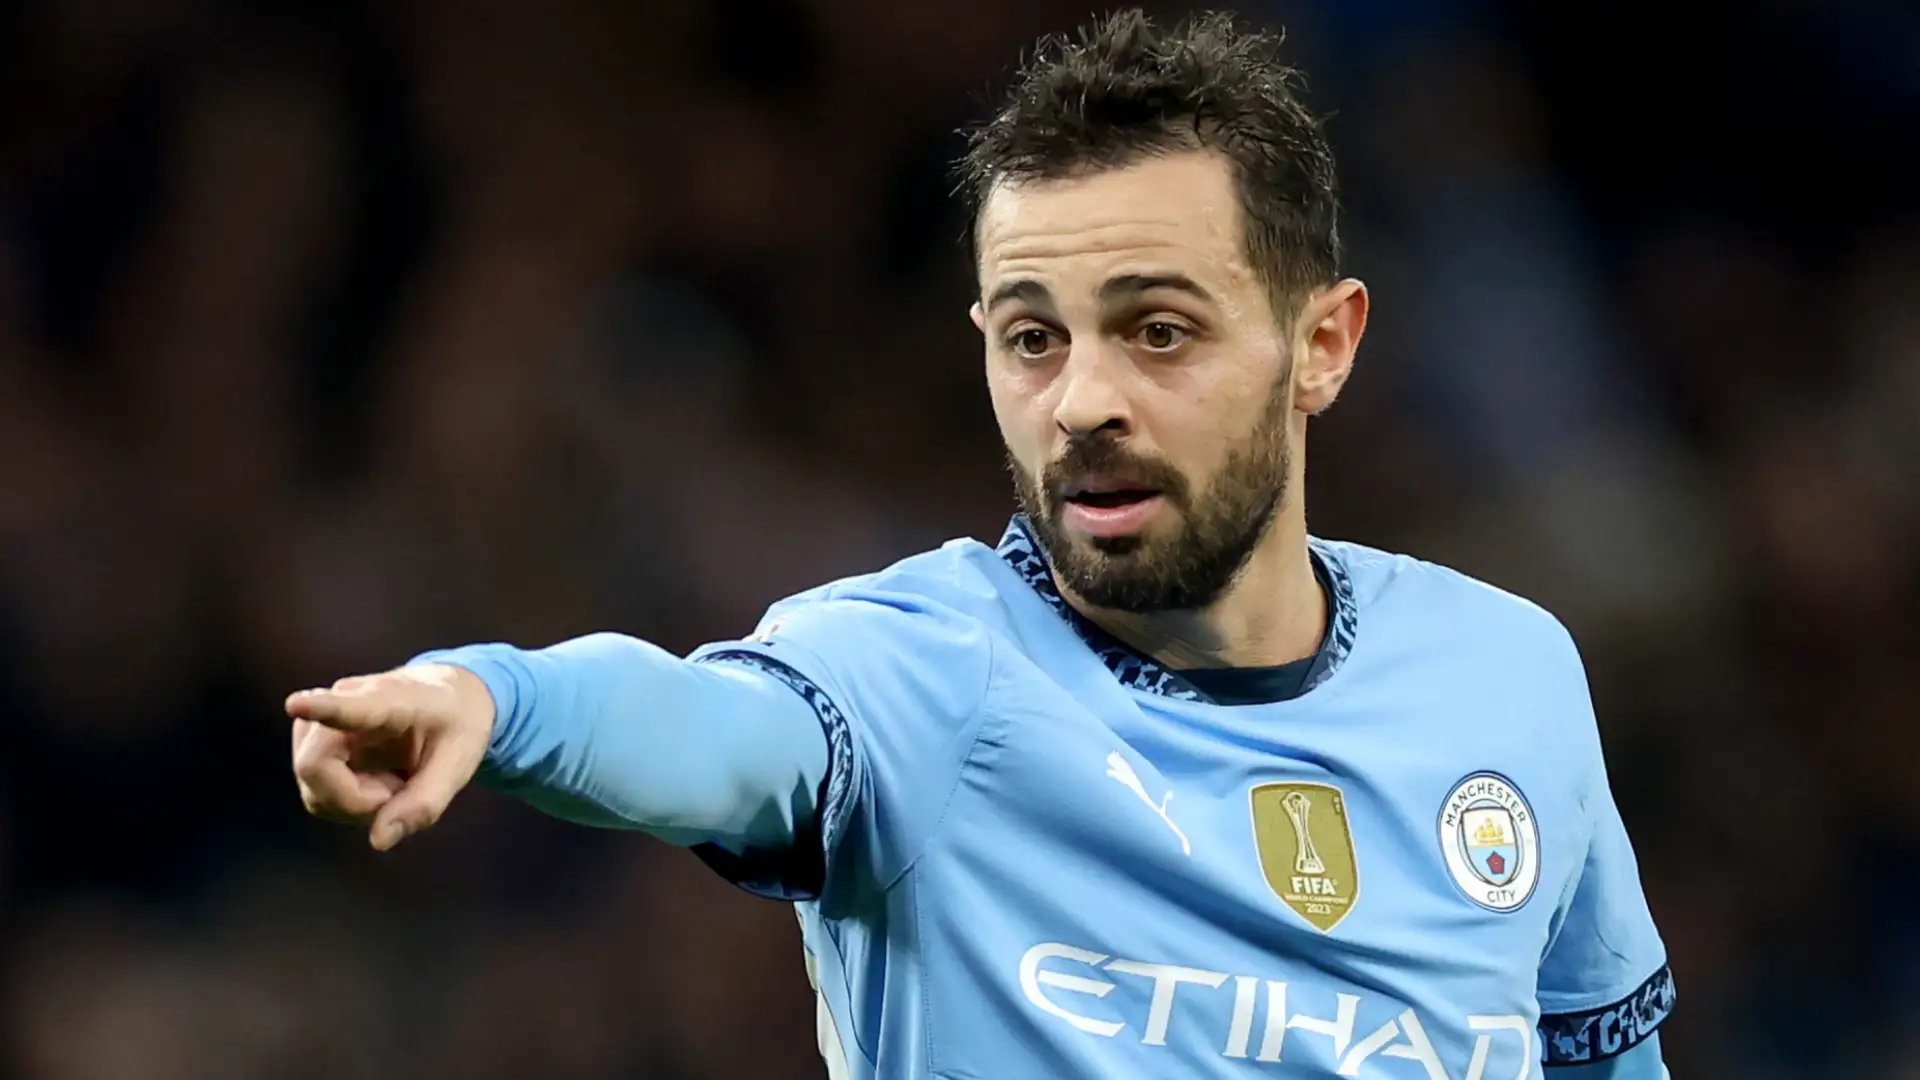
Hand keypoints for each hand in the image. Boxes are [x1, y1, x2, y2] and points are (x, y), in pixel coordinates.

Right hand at [286, 664, 495, 850]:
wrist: (448, 697)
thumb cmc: (455, 724)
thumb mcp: (459, 763)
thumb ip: (424, 802)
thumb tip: (378, 840)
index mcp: (391, 700)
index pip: (349, 706)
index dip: (320, 707)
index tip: (297, 703)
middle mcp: (343, 702)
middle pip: (315, 767)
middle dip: (357, 800)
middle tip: (400, 791)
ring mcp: (322, 722)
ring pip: (314, 788)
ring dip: (355, 803)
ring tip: (394, 783)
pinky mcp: (313, 744)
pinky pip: (318, 793)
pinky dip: (349, 802)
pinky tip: (378, 785)